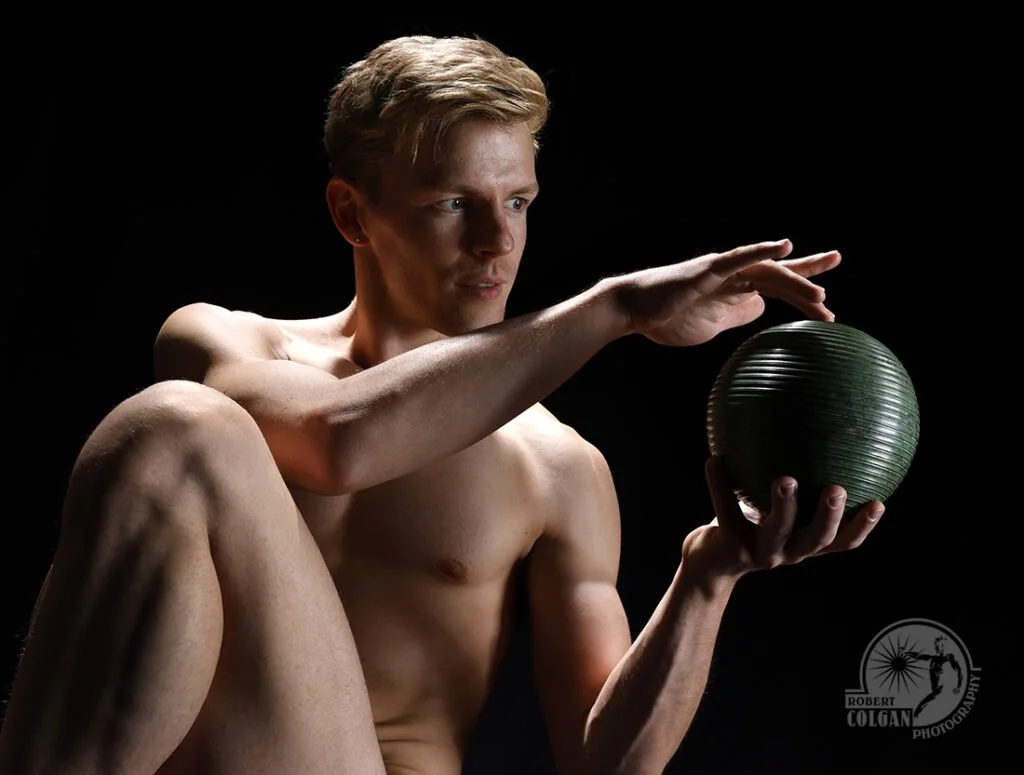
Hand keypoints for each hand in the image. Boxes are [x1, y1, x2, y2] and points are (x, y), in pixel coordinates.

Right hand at [613, 239, 840, 345]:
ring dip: (796, 282)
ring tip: (821, 295)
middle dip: (810, 280)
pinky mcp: (708, 270)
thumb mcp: (712, 324)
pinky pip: (740, 259)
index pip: (778, 286)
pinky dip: (762, 252)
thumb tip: (760, 309)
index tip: (828, 299)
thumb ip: (736, 314)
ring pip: (767, 272)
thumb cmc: (667, 316)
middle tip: (834, 290)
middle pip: (780, 276)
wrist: (634, 310)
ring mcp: (723, 270)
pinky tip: (784, 247)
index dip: (804, 286)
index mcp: (736, 289)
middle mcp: (734, 274)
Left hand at [681, 456, 883, 584]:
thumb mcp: (777, 510)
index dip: (862, 526)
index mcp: (805, 544)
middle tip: (838, 488)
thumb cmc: (752, 525)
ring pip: (777, 530)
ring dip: (784, 504)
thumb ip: (798, 486)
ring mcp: (760, 552)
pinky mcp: (731, 546)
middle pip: (816, 539)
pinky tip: (715, 459)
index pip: (842, 541)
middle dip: (830, 515)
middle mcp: (788, 552)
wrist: (712, 562)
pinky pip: (726, 509)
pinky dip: (719, 483)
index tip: (878, 503)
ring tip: (786, 478)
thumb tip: (815, 431)